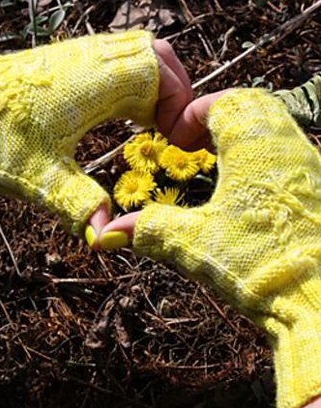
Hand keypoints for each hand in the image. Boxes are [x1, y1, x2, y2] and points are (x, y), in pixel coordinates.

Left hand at [0, 31, 192, 235]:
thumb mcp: (41, 179)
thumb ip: (80, 205)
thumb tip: (107, 237)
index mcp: (91, 81)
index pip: (158, 71)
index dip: (179, 103)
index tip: (176, 138)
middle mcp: (86, 59)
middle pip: (154, 53)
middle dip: (174, 89)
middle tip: (170, 128)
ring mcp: (74, 56)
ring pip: (134, 52)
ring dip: (154, 84)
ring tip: (151, 122)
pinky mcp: (62, 63)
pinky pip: (112, 60)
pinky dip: (131, 81)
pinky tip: (121, 112)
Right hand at [98, 88, 320, 407]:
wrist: (320, 305)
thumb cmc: (259, 266)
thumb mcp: (195, 244)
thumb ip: (150, 230)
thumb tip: (106, 235)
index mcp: (258, 149)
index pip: (228, 102)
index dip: (196, 113)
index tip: (177, 138)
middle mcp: (291, 149)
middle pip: (255, 107)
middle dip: (219, 119)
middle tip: (196, 143)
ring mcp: (311, 169)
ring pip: (277, 128)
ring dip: (244, 136)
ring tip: (218, 162)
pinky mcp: (317, 191)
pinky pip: (291, 154)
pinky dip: (264, 157)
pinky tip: (248, 188)